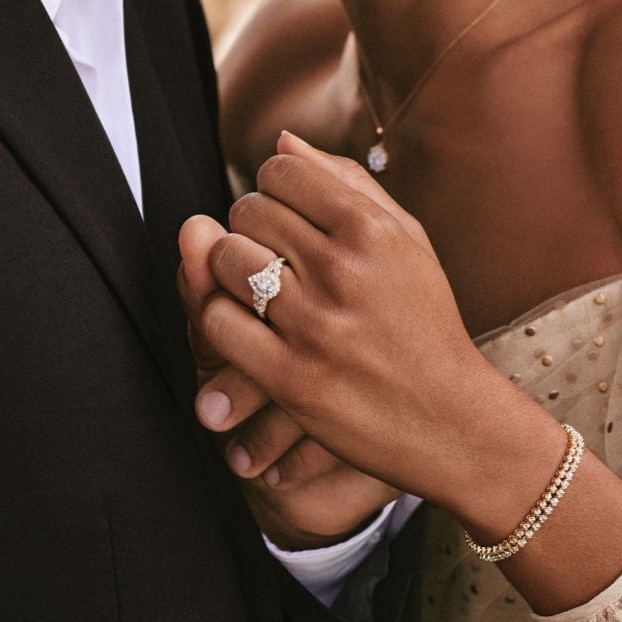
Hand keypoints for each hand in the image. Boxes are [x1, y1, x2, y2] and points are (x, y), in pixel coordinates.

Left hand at [195, 132, 564, 527]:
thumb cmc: (425, 324)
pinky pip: (218, 319)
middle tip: (268, 253)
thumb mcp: (408, 243)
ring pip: (224, 260)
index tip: (280, 213)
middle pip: (247, 212)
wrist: (446, 416)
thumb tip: (283, 141)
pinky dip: (221, 316)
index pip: (279, 171)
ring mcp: (313, 324)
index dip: (271, 188)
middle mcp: (341, 270)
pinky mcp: (288, 376)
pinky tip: (248, 325)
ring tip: (255, 288)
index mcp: (371, 230)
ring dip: (229, 269)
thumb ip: (348, 184)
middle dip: (250, 226)